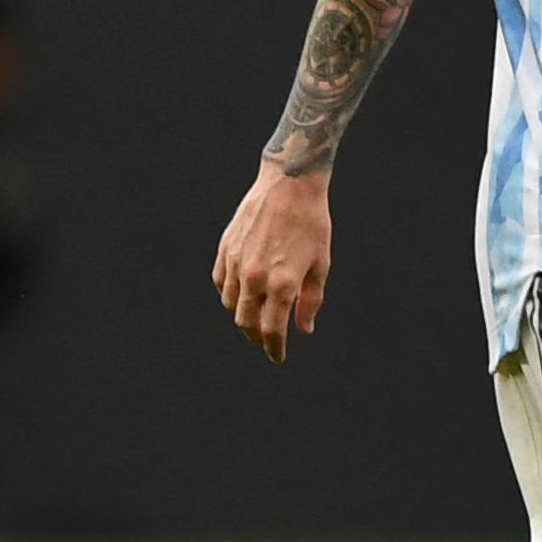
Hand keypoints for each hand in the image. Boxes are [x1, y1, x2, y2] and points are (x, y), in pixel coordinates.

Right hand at [212, 163, 331, 361]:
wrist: (289, 183)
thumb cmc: (312, 223)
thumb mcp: (321, 264)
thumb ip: (311, 301)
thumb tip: (304, 329)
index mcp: (282, 283)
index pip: (272, 331)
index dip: (274, 349)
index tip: (278, 357)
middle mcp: (255, 276)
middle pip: (247, 323)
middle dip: (257, 338)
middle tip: (267, 342)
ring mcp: (236, 262)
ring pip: (231, 305)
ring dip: (242, 317)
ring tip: (256, 318)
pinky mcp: (226, 248)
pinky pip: (221, 282)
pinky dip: (229, 295)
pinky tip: (242, 295)